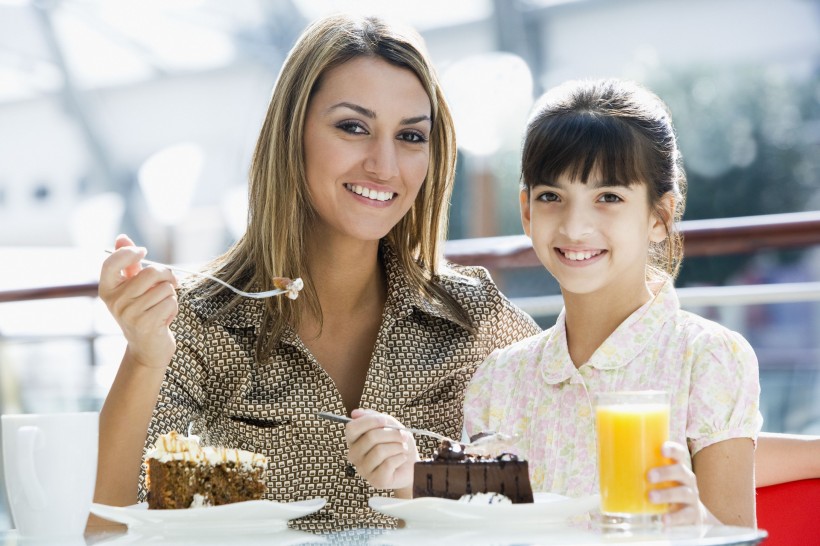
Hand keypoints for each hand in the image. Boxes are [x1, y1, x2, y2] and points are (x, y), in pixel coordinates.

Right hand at [98, 234, 178, 368]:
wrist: (147, 348)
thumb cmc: (142, 313)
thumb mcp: (132, 288)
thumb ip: (128, 264)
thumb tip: (122, 237)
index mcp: (107, 289)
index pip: (111, 263)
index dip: (128, 252)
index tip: (143, 251)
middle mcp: (115, 301)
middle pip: (150, 273)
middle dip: (167, 275)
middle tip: (171, 282)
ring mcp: (129, 314)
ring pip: (165, 288)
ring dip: (170, 296)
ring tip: (161, 307)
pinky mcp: (146, 324)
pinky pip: (171, 302)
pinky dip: (173, 308)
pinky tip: (164, 319)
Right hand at [344, 409, 418, 495]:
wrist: (411, 465)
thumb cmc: (398, 444)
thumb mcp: (389, 425)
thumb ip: (374, 417)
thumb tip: (355, 413)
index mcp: (354, 440)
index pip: (352, 428)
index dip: (370, 421)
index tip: (385, 421)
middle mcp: (354, 455)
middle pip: (370, 437)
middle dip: (392, 434)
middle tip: (403, 436)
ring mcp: (363, 470)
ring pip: (380, 450)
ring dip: (398, 446)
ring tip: (403, 448)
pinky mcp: (375, 481)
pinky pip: (388, 463)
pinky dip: (400, 458)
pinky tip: (402, 459)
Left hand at [648, 441, 717, 525]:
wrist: (694, 516)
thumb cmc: (672, 491)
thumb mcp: (663, 479)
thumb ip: (647, 470)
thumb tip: (612, 464)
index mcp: (679, 469)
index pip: (679, 454)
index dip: (672, 449)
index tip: (661, 449)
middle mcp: (688, 481)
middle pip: (681, 472)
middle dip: (665, 472)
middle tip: (649, 476)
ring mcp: (692, 498)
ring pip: (683, 493)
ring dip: (666, 494)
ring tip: (650, 496)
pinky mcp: (693, 516)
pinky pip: (685, 515)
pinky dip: (674, 518)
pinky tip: (663, 519)